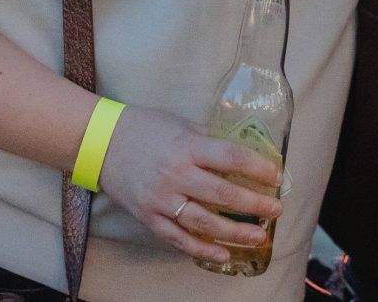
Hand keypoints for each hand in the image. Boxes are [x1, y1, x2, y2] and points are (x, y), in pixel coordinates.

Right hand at [97, 105, 282, 263]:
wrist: (101, 143)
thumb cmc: (145, 127)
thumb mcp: (180, 123)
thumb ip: (208, 139)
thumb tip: (240, 153)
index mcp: (187, 146)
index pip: (231, 158)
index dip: (258, 169)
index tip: (276, 176)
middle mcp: (176, 174)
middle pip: (223, 194)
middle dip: (255, 205)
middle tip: (276, 210)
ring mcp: (162, 199)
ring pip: (204, 222)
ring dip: (235, 233)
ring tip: (258, 236)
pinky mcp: (149, 217)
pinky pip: (179, 239)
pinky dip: (202, 250)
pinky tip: (223, 254)